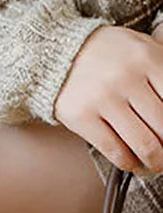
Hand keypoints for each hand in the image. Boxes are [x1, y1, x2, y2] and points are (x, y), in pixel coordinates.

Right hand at [53, 24, 162, 173]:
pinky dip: (128, 162)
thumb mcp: (142, 48)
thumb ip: (162, 70)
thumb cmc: (106, 55)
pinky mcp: (83, 118)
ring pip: (143, 143)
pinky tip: (131, 162)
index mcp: (147, 57)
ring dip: (153, 160)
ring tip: (154, 164)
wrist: (59, 55)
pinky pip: (114, 150)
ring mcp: (103, 98)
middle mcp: (127, 77)